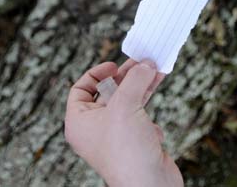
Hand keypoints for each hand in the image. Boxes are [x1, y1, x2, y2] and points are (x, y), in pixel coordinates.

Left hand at [65, 59, 182, 186]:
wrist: (150, 186)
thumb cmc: (127, 151)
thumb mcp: (126, 106)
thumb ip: (134, 80)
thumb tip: (145, 64)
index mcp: (79, 122)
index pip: (80, 89)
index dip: (96, 74)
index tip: (114, 66)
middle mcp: (94, 129)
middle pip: (108, 92)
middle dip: (127, 76)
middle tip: (144, 62)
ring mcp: (114, 136)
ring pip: (127, 101)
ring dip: (142, 86)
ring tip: (157, 70)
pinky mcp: (134, 141)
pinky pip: (139, 116)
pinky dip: (149, 111)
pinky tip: (155, 120)